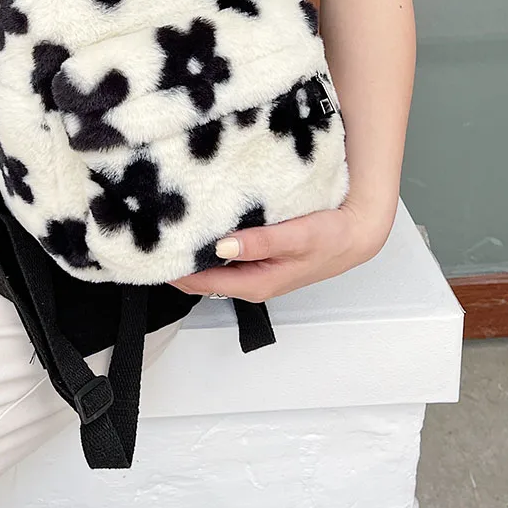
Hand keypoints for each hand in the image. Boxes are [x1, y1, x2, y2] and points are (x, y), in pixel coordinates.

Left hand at [169, 196, 396, 301]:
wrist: (355, 233)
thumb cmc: (331, 238)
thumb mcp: (295, 237)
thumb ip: (259, 243)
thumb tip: (221, 246)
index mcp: (254, 284)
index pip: (200, 282)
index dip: (173, 268)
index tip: (152, 248)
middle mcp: (249, 280)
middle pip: (201, 275)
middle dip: (177, 258)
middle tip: (153, 232)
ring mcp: (253, 269)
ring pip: (211, 263)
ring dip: (192, 249)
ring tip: (170, 225)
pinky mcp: (257, 256)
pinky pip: (224, 252)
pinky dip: (209, 241)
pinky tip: (200, 223)